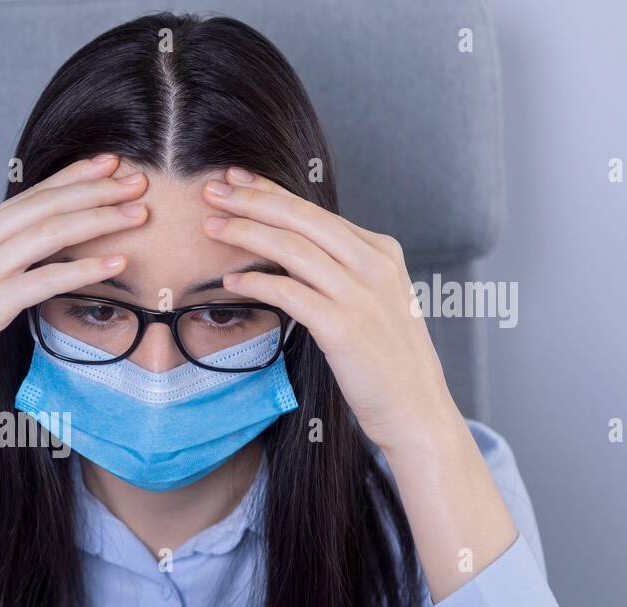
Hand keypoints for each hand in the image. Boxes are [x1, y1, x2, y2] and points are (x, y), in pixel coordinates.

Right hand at [0, 154, 149, 426]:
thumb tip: (42, 255)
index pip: (30, 195)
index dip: (74, 176)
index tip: (111, 164)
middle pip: (45, 204)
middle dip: (96, 189)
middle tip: (138, 180)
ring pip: (49, 232)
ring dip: (99, 219)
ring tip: (139, 214)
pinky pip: (45, 278)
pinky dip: (85, 268)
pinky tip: (117, 263)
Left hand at [200, 167, 460, 455]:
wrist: (415, 408)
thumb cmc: (385, 359)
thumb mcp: (373, 300)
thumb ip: (340, 271)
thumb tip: (290, 252)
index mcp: (379, 251)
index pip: (315, 211)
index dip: (271, 190)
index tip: (235, 178)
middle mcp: (373, 264)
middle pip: (301, 218)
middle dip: (251, 200)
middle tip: (212, 190)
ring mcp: (361, 294)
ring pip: (292, 248)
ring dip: (245, 234)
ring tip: (210, 227)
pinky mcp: (345, 327)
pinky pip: (290, 293)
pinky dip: (256, 282)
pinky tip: (231, 281)